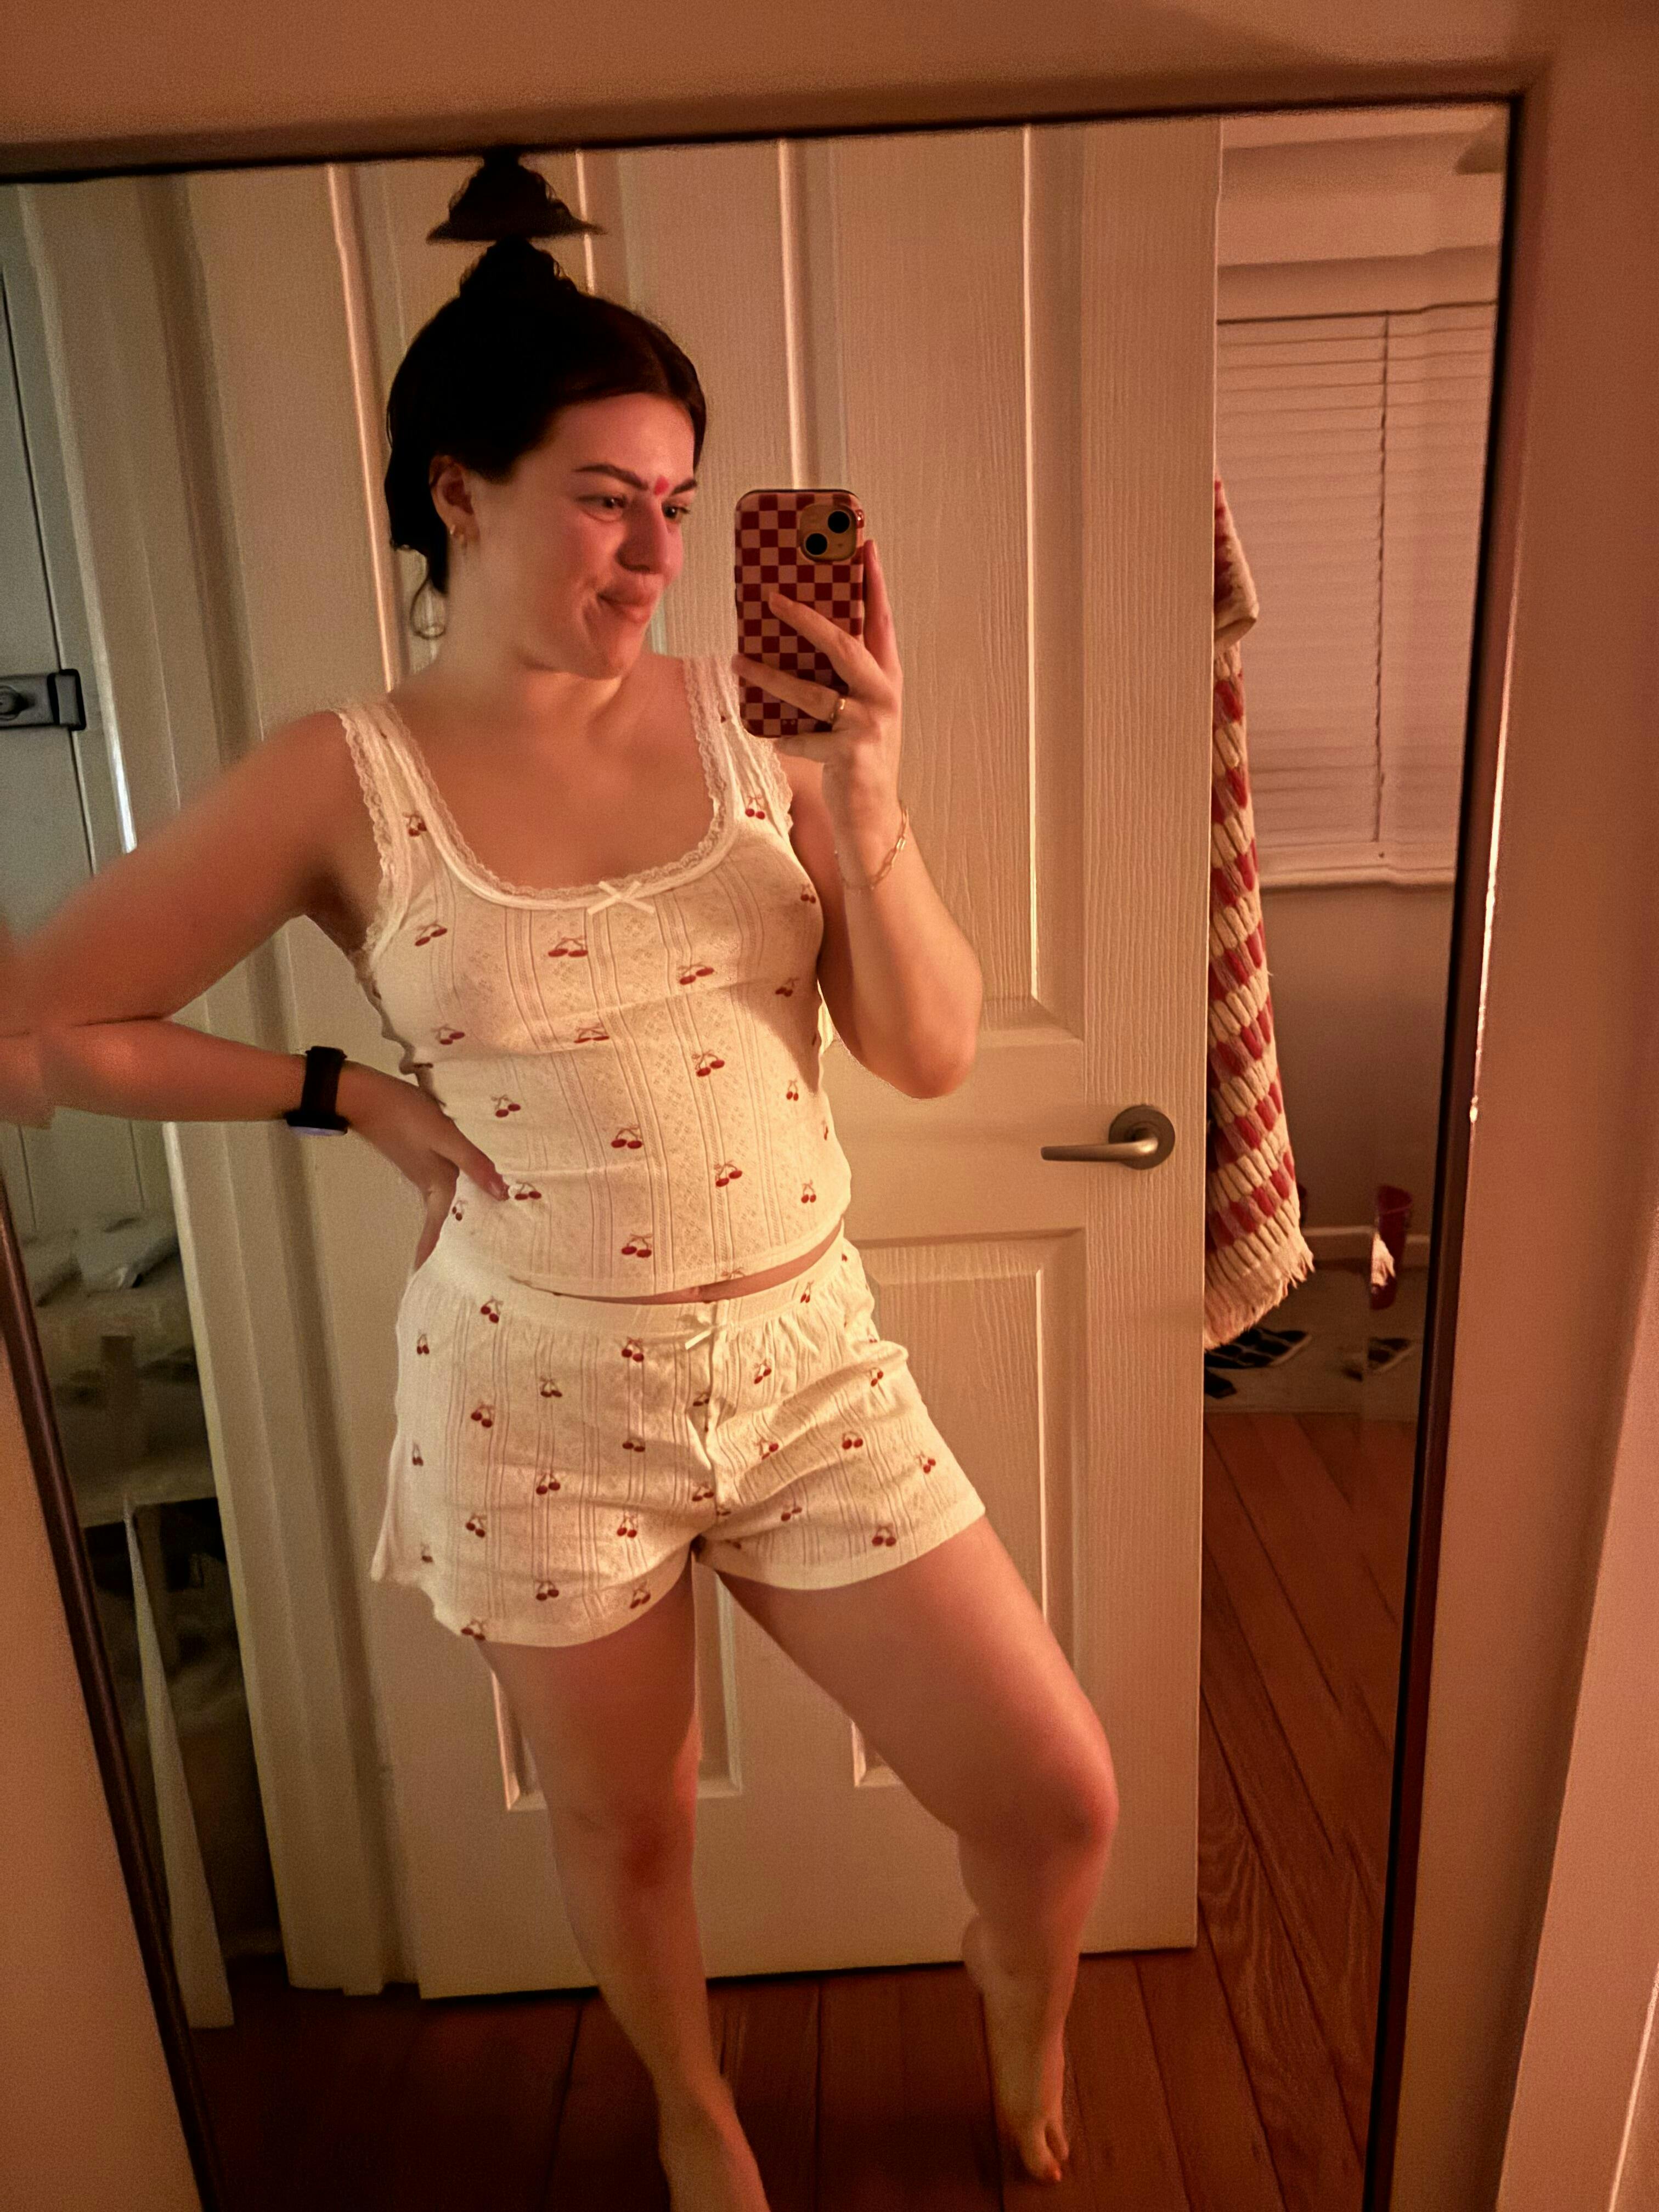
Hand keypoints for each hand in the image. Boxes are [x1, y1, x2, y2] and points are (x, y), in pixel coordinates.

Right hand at [340, 1062, 507, 1271]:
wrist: (366, 1095)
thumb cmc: (405, 1116)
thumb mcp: (445, 1136)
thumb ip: (473, 1162)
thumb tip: (502, 1194)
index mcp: (436, 1185)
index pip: (439, 1230)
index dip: (436, 1254)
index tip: (435, 1280)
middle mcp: (429, 1183)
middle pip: (442, 1219)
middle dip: (451, 1242)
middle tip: (470, 1262)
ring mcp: (422, 1169)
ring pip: (443, 1201)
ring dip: (453, 1216)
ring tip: (475, 1229)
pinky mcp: (420, 1155)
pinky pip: (442, 1181)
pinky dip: (454, 1191)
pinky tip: (466, 1184)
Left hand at [731, 538, 903, 830]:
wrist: (872, 815)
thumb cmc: (859, 755)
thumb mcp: (857, 708)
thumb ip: (839, 676)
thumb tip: (791, 637)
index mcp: (886, 677)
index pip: (881, 620)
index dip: (874, 582)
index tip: (864, 544)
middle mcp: (883, 695)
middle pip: (844, 644)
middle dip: (805, 618)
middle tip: (771, 596)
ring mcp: (869, 725)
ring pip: (813, 692)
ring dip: (770, 676)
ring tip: (738, 662)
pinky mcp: (850, 754)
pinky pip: (802, 738)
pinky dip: (781, 736)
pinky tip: (767, 735)